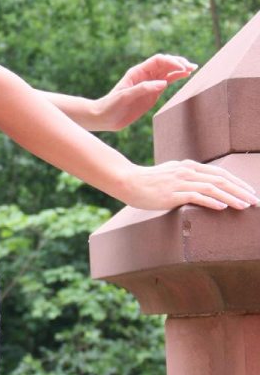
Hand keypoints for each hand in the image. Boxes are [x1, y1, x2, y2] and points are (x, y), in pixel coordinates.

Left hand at [95, 55, 197, 131]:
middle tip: (191, 67)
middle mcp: (145, 75)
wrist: (105, 117)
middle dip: (179, 62)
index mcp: (137, 72)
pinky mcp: (153, 93)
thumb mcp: (125, 97)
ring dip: (180, 68)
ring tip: (193, 68)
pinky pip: (167, 82)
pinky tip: (186, 75)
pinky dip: (177, 77)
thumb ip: (143, 89)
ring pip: (168, 72)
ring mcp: (150, 84)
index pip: (158, 61)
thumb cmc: (111, 105)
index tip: (181, 68)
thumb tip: (163, 83)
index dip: (171, 62)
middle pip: (165, 63)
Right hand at [120, 159, 258, 211]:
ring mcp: (180, 182)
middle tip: (256, 201)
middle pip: (221, 180)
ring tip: (245, 206)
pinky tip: (222, 207)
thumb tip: (203, 188)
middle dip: (241, 191)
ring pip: (212, 188)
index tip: (251, 192)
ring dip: (231, 197)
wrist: (127, 181)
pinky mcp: (172, 194)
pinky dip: (211, 201)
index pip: (220, 173)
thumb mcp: (171, 175)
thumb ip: (187, 178)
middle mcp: (187, 171)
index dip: (238, 182)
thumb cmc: (149, 182)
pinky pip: (196, 197)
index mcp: (189, 166)